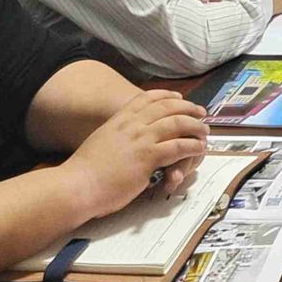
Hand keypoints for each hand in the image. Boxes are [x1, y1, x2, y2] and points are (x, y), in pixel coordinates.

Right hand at [64, 90, 209, 213]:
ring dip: (195, 126)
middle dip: (188, 108)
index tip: (179, 97)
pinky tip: (199, 148)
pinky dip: (192, 146)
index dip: (166, 96)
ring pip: (177, 124)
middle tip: (200, 112)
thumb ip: (117, 137)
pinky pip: (178, 147)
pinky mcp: (147, 157)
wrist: (77, 186)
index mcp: (118, 119)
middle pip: (167, 107)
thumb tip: (127, 142)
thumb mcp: (100, 142)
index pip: (146, 98)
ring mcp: (141, 139)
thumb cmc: (84, 171)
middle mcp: (132, 125)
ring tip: (204, 131)